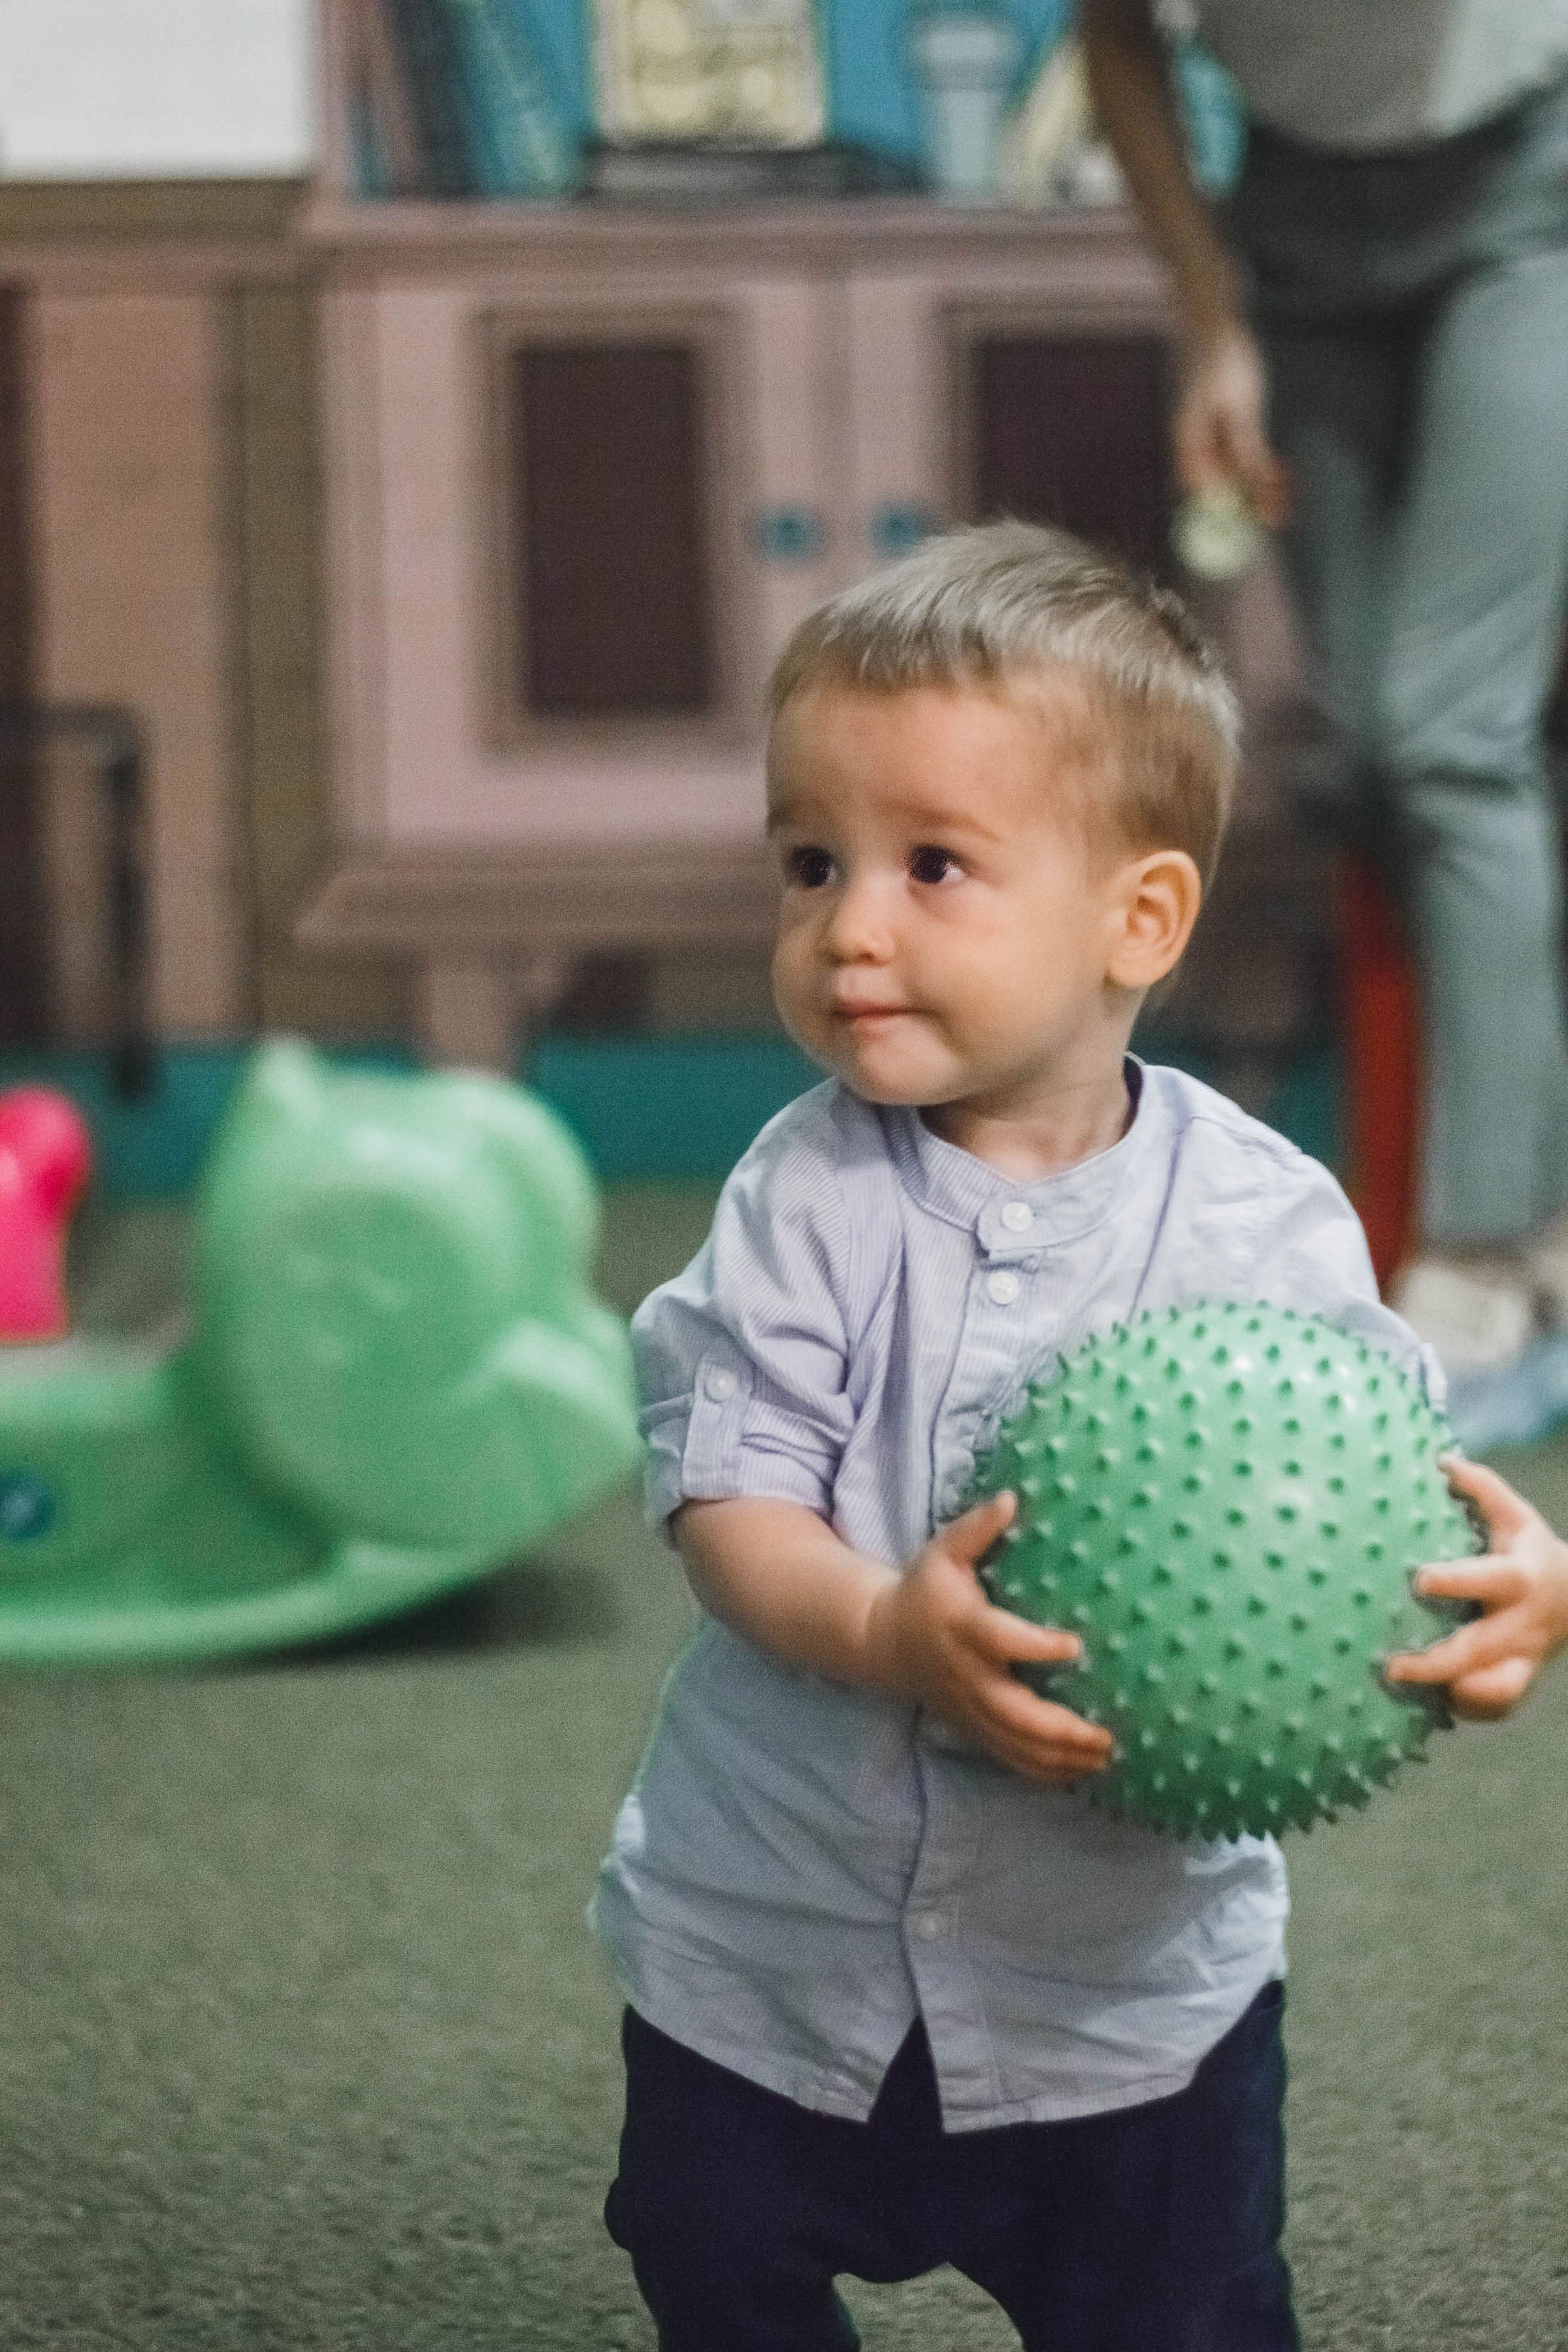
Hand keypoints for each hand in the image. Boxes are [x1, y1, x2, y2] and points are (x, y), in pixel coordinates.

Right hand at [864, 1492, 1114, 1783]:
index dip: (1036, 1647)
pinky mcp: (972, 1727)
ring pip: (1015, 1744)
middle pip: (1013, 1712)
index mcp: (964, 1629)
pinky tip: (1078, 1774)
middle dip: (1060, 1728)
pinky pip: (1008, 1758)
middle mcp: (967, 1676)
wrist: (883, 1641)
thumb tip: (1012, 1498)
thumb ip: (976, 1528)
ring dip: (1059, 1756)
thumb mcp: (941, 1551)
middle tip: (1105, 1733)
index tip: (1076, 1645)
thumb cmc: (924, 1590)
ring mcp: (969, 1708)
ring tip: (1103, 1757)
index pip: (1001, 1641)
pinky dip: (1042, 1772)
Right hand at [1173, 321, 1292, 528]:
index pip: (1205, 489)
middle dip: (1250, 504)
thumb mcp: (1237, 400)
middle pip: (1224, 485)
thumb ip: (1243, 440)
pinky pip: (1248, 453)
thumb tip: (1248, 481)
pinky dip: (1266, 466)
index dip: (1226, 511)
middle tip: (1279, 519)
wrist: (1213, 321)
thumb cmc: (1218, 354)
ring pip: (1239, 472)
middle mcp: (1199, 444)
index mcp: (1189, 442)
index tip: (1249, 525)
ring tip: (1289, 503)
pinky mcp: (1232, 422)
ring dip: (1262, 489)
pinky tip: (1286, 475)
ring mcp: (1215, 434)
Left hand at [1384, 1456, 1567, 1719]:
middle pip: (1481, 1649)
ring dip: (1456, 1694)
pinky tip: (1435, 1705)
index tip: (1418, 1578)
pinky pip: (1499, 1707)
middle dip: (1437, 1662)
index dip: (1456, 1581)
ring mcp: (1523, 1658)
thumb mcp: (1516, 1516)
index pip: (1488, 1579)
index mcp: (1518, 1577)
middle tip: (1390, 1666)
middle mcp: (1521, 1623)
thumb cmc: (1530, 1551)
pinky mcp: (1521, 1682)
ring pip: (1499, 1691)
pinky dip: (1471, 1710)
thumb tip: (1442, 1459)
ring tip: (1409, 1695)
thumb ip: (1481, 1488)